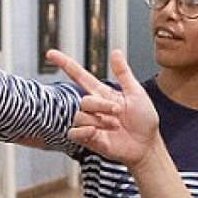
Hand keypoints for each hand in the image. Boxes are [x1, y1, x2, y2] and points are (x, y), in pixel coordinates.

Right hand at [46, 48, 159, 166]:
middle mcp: (94, 108)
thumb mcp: (136, 93)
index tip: (50, 54)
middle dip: (101, 105)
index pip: (79, 76)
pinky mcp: (89, 139)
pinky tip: (96, 132)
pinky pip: (73, 133)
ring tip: (115, 126)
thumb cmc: (144, 120)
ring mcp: (90, 123)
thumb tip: (116, 51)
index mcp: (102, 93)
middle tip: (118, 112)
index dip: (65, 64)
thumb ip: (123, 73)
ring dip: (99, 121)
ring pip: (79, 116)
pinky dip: (83, 131)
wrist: (147, 145)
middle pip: (84, 100)